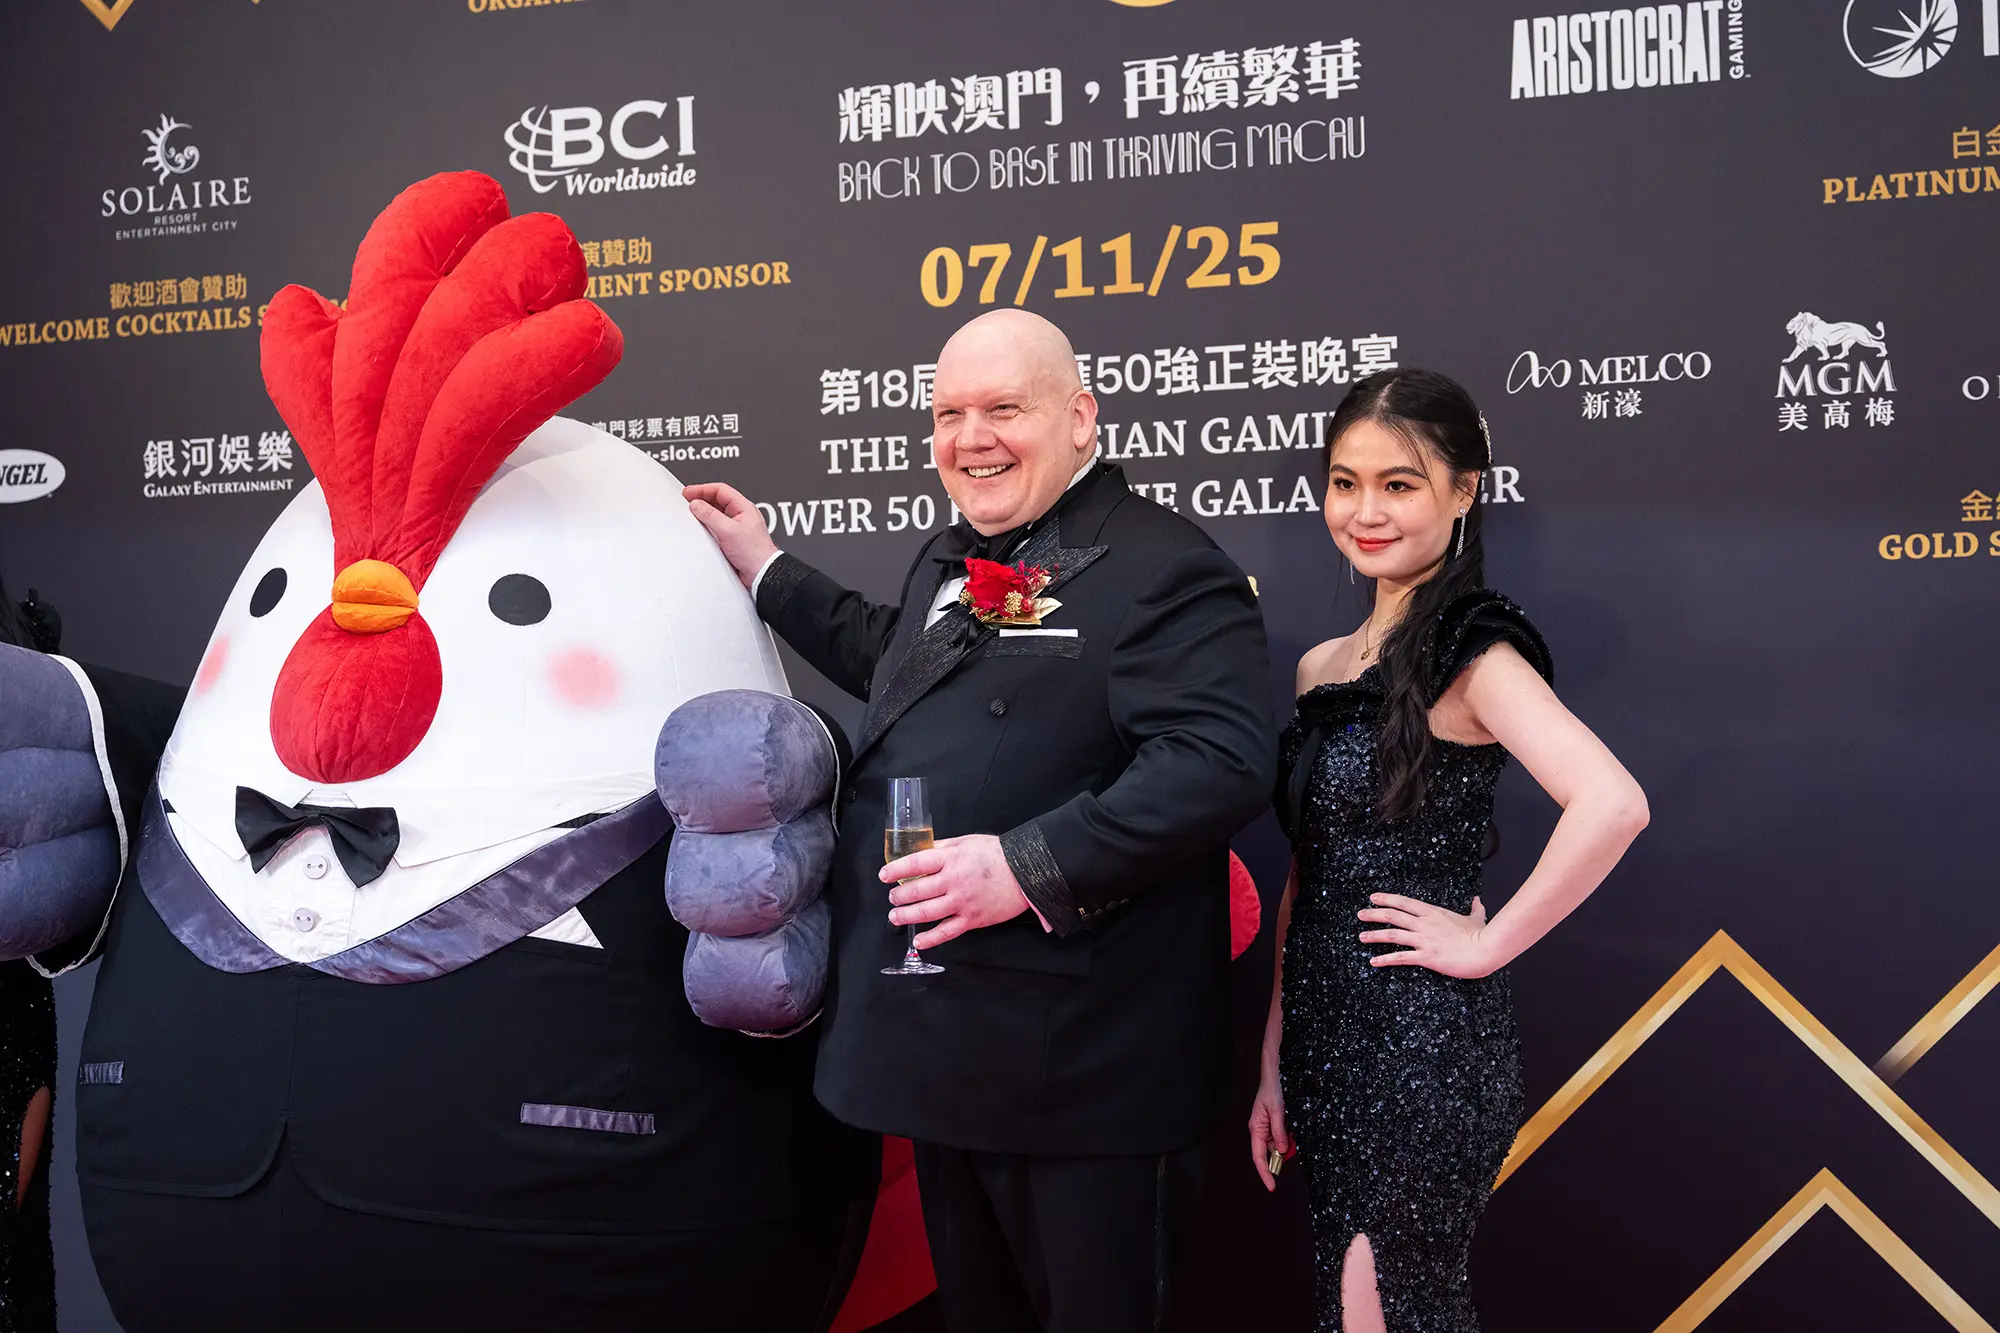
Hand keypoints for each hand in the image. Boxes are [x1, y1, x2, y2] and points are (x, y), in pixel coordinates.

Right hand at [683, 482, 778, 588]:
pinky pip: (716, 528)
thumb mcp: (728, 530)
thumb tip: (696, 505)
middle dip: (701, 499)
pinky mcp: (731, 539)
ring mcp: (735, 527)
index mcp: (744, 507)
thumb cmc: (754, 553)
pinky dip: (706, 526)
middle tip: (686, 501)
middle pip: (717, 500)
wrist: (761, 574)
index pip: (720, 490)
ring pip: (715, 514)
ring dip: (703, 513)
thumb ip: (710, 515)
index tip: (688, 493)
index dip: (702, 489)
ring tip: (691, 514)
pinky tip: (699, 530)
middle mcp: (740, 515)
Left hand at [882, 834, 1036, 948]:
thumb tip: (923, 850)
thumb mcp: (967, 842)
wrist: (1025, 872)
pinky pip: (947, 932)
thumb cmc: (997, 854)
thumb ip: (943, 847)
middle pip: (917, 891)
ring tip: (895, 916)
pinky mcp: (972, 919)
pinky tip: (919, 941)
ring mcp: (962, 902)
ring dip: (906, 916)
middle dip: (899, 895)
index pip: (915, 864)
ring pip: (926, 913)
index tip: (884, 875)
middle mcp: (953, 881)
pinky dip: (930, 939)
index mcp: (951, 859)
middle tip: (892, 898)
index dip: (896, 870)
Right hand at [1248, 1074, 1291, 1192]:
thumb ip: (1279, 1132)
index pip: (1258, 1157)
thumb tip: (1281, 1151)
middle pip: (1267, 1155)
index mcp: (1256, 1129)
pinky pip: (1280, 1139)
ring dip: (1285, 1149)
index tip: (1272, 1187)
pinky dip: (1287, 1141)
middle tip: (1289, 1159)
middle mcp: (1259, 1131)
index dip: (1265, 1173)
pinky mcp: (1273, 1125)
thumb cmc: (1272, 1089)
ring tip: (1292, 1137)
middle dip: (1278, 1162)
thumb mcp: (1278, 1111)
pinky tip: (1292, 1135)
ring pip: (1276, 1147)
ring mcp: (1266, 1128)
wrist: (1274, 1074)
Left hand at [1357, 894, 1497, 977]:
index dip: (1387, 899)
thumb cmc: (1481, 936)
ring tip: (1361, 936)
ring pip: (1393, 935)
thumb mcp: (1476, 919)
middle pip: (1393, 916)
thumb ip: (1475, 909)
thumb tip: (1478, 900)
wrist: (1485, 950)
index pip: (1405, 902)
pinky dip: (1385, 959)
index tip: (1374, 897)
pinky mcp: (1426, 956)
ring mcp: (1424, 940)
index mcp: (1433, 913)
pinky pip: (1401, 958)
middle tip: (1361, 914)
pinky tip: (1374, 962)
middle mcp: (1425, 924)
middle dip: (1374, 914)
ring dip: (1374, 935)